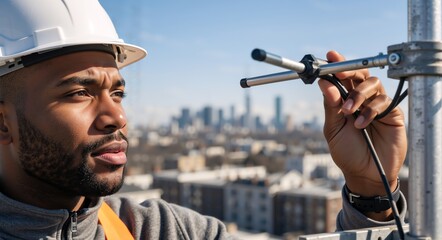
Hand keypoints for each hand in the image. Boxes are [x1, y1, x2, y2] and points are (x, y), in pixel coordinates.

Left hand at [318, 51, 406, 218]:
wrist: (365, 174)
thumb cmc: (347, 152)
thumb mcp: (333, 130)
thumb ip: (331, 107)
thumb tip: (324, 83)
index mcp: (344, 101)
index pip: (342, 78)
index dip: (337, 65)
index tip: (330, 55)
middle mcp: (362, 100)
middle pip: (359, 75)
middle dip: (349, 71)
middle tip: (339, 74)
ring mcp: (377, 106)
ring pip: (373, 84)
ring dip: (358, 94)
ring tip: (349, 112)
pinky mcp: (392, 114)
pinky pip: (384, 101)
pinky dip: (371, 110)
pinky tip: (362, 124)